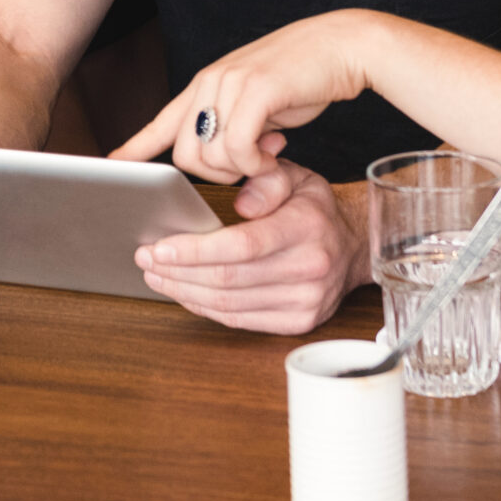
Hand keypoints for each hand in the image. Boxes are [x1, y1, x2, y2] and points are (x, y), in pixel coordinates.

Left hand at [113, 11, 378, 181]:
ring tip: (270, 152)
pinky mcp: (254, 90)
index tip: (111, 164)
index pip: (162, 121)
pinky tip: (275, 152)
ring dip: (241, 170)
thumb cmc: (304, 78)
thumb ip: (235, 129)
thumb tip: (226, 167)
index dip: (135, 147)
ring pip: (210, 156)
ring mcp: (230, 84)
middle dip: (216, 175)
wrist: (342, 46)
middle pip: (184, 155)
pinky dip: (257, 164)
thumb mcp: (258, 105)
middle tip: (252, 165)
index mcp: (206, 85)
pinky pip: (238, 149)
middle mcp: (210, 82)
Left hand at [135, 162, 362, 333]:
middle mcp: (309, 268)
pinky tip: (184, 292)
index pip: (241, 246)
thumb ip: (267, 181)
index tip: (158, 247)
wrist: (355, 247)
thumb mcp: (297, 177)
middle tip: (145, 258)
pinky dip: (205, 308)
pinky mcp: (299, 323)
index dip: (194, 250)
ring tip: (156, 275)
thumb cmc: (316, 209)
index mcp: (306, 227)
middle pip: (228, 279)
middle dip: (178, 271)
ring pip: (229, 304)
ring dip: (184, 291)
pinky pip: (240, 320)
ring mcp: (306, 301)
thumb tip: (242, 204)